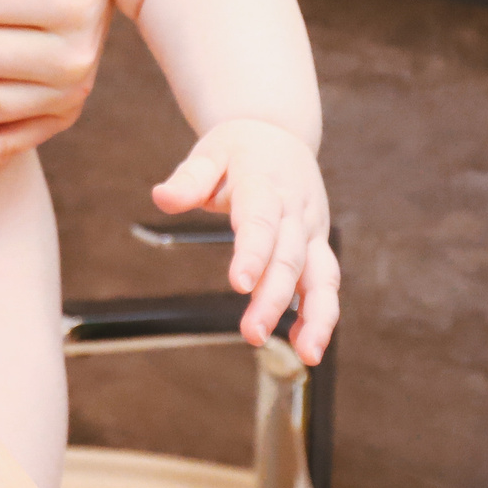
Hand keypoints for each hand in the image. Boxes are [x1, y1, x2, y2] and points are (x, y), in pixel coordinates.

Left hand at [152, 117, 337, 363]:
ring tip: (307, 354)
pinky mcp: (318, 245)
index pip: (260, 222)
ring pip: (321, 275)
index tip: (240, 284)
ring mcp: (311, 230)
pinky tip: (305, 346)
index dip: (253, 253)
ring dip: (317, 316)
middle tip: (252, 333)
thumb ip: (188, 179)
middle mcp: (295, 210)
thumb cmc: (237, 149)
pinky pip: (326, 283)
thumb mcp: (208, 154)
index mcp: (264, 184)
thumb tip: (161, 197)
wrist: (279, 133)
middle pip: (288, 257)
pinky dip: (320, 315)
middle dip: (274, 298)